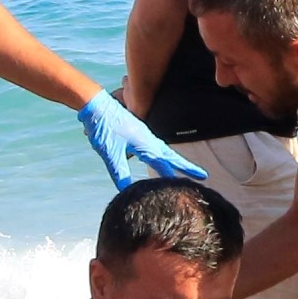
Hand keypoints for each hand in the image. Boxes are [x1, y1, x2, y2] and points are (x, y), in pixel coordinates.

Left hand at [79, 92, 206, 186]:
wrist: (95, 104)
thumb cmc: (103, 128)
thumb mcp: (110, 154)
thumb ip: (120, 173)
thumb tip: (127, 193)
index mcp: (146, 145)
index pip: (167, 164)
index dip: (181, 175)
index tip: (198, 182)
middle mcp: (148, 139)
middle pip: (171, 156)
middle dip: (185, 167)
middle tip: (202, 175)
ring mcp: (142, 134)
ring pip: (163, 150)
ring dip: (173, 161)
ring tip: (183, 169)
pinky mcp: (135, 132)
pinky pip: (154, 146)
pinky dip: (161, 154)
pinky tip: (156, 156)